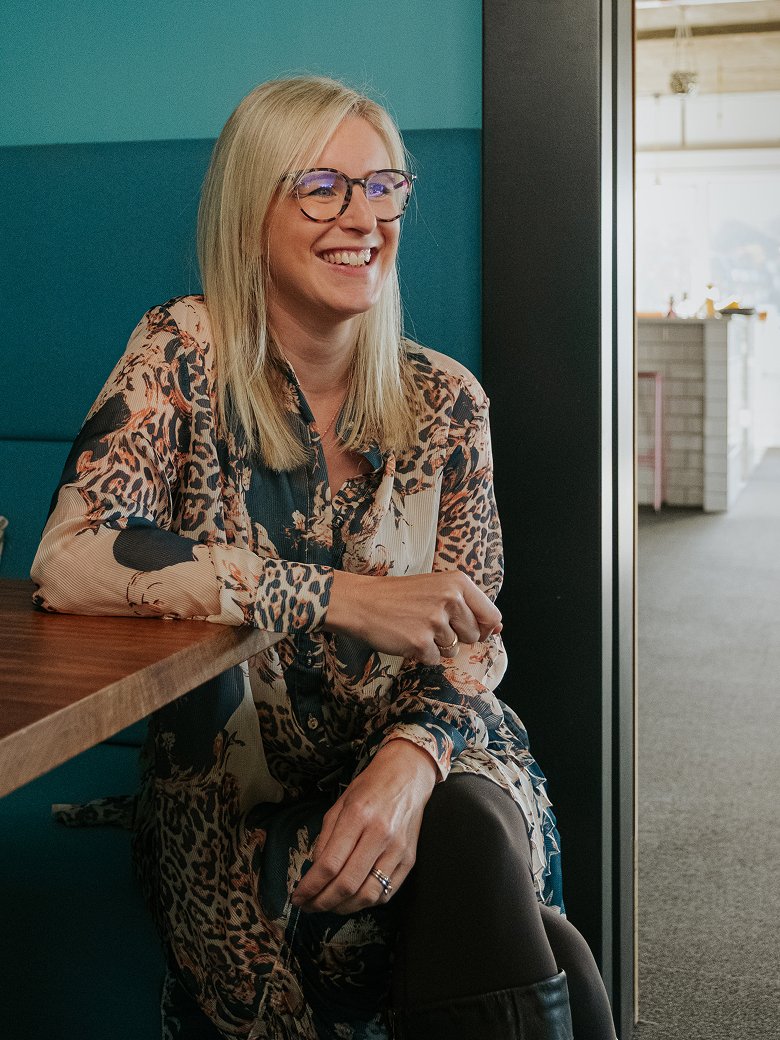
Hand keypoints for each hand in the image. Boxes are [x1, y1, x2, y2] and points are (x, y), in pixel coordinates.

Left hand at [291, 739, 436, 913]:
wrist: (408, 775)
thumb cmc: (370, 786)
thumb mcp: (340, 803)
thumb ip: (326, 838)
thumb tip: (314, 871)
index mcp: (358, 816)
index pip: (330, 863)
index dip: (310, 886)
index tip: (297, 897)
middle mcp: (380, 834)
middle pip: (347, 884)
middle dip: (322, 902)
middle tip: (309, 906)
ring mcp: (398, 849)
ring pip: (367, 894)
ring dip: (343, 908)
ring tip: (328, 906)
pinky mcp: (410, 859)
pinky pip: (386, 893)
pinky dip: (365, 902)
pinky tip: (352, 900)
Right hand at [324, 570, 501, 665]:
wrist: (362, 602)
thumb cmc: (400, 596)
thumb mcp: (437, 588)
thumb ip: (469, 605)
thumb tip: (499, 628)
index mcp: (458, 582)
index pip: (492, 615)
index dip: (483, 628)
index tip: (466, 627)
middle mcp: (450, 599)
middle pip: (474, 636)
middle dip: (456, 637)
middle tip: (429, 623)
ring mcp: (436, 621)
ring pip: (454, 650)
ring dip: (437, 646)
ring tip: (416, 628)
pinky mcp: (421, 642)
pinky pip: (435, 660)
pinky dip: (422, 655)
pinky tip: (407, 638)